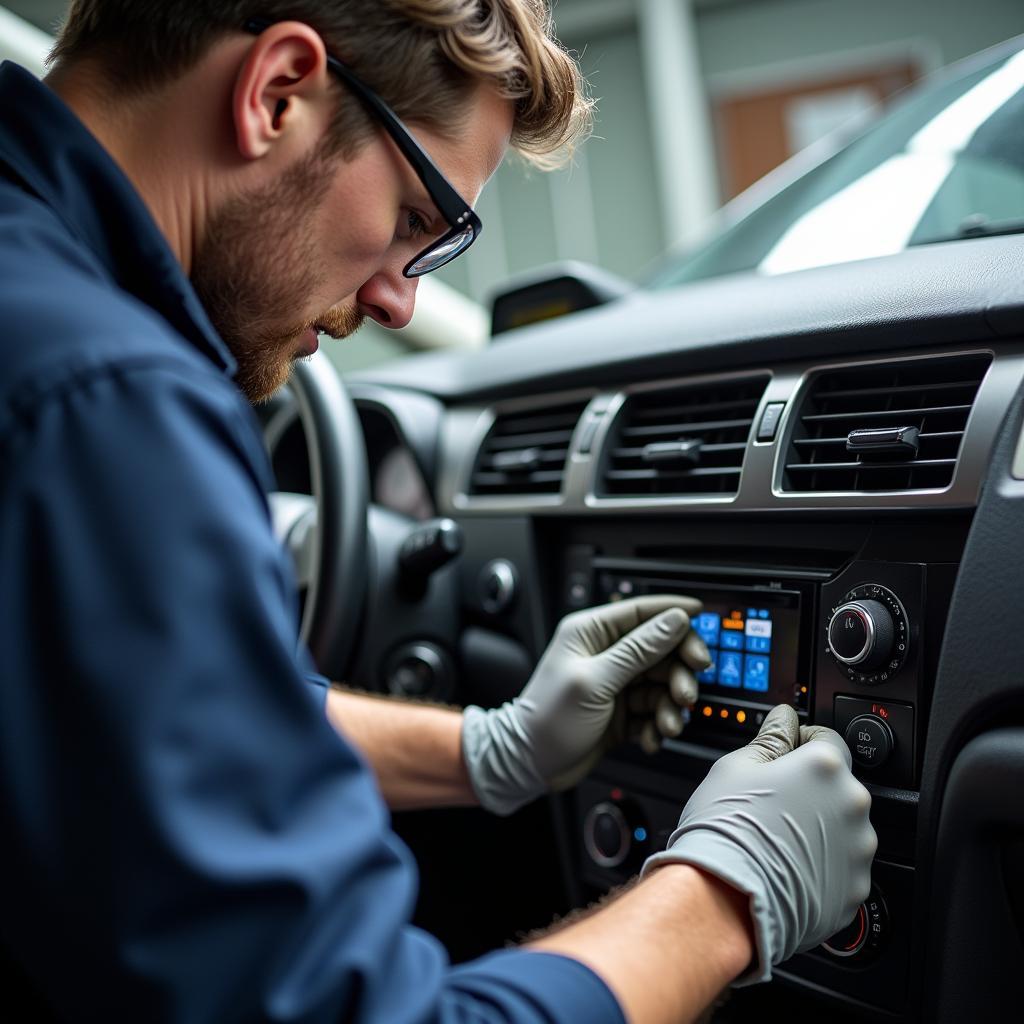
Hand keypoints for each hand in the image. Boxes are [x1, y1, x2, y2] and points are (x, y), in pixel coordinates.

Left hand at [462, 596, 708, 814]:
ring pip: (662, 682)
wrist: (529, 764)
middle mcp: (606, 653)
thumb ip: (637, 651)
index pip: (641, 611)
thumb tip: (673, 621)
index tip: (701, 614)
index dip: (673, 612)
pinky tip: (651, 738)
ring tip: (666, 725)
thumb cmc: (548, 719)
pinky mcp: (623, 710)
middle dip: (678, 672)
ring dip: (670, 706)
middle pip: (661, 649)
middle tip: (686, 693)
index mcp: (591, 633)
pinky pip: (655, 709)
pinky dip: (658, 724)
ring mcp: (616, 682)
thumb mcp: (595, 682)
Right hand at [642, 704, 875, 984]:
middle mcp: (852, 805)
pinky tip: (788, 866)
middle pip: (836, 785)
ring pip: (842, 827)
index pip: (826, 737)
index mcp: (825, 766)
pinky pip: (842, 868)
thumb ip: (770, 738)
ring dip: (819, 828)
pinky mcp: (855, 889)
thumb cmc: (725, 829)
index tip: (782, 757)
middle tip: (772, 803)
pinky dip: (822, 866)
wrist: (723, 898)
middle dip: (809, 789)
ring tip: (778, 839)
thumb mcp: (736, 767)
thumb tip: (785, 717)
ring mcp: (858, 851)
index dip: (799, 743)